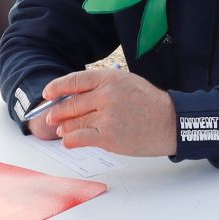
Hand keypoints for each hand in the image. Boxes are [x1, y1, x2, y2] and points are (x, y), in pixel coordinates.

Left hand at [40, 68, 177, 156]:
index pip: (74, 81)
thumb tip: (78, 96)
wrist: (171, 122)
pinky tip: (69, 141)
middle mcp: (106, 95)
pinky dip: (70, 140)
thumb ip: (103, 87)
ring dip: (64, 127)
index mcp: (110, 78)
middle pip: (70, 104)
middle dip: (57, 112)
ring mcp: (106, 117)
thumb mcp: (127, 83)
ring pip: (73, 123)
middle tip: (52, 117)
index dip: (56, 87)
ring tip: (62, 130)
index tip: (47, 94)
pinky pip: (78, 138)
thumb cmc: (151, 103)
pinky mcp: (108, 137)